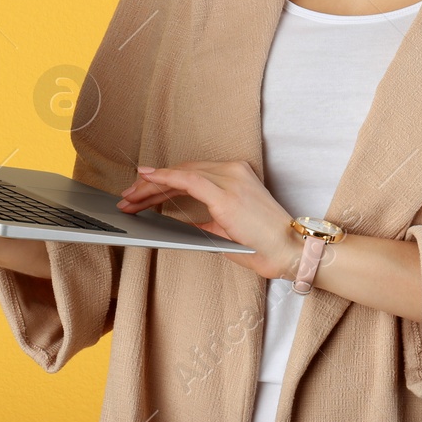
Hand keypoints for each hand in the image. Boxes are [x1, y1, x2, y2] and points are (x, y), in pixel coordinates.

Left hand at [116, 160, 301, 279]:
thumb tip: (183, 225)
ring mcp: (230, 178)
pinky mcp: (226, 193)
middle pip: (184, 172)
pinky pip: (188, 180)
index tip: (143, 189)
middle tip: (129, 196)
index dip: (165, 181)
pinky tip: (148, 183)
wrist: (291, 251)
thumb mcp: (229, 230)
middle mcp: (234, 170)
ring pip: (181, 175)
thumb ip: (207, 222)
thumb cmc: (265, 245)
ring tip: (130, 198)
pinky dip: (165, 179)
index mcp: (237, 176)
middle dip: (152, 185)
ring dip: (152, 187)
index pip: (193, 174)